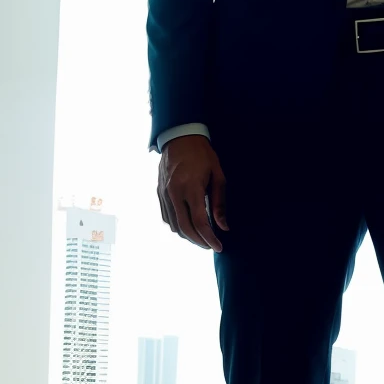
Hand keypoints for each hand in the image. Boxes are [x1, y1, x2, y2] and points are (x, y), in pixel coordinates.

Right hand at [157, 136, 228, 250]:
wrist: (179, 137)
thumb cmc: (202, 154)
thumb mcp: (218, 175)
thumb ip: (220, 203)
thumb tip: (223, 226)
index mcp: (191, 187)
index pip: (200, 222)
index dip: (210, 238)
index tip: (219, 247)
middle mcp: (174, 193)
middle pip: (185, 228)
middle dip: (199, 241)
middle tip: (211, 246)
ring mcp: (164, 193)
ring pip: (174, 225)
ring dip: (188, 236)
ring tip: (201, 238)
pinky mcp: (159, 192)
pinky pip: (166, 217)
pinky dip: (177, 226)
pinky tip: (188, 226)